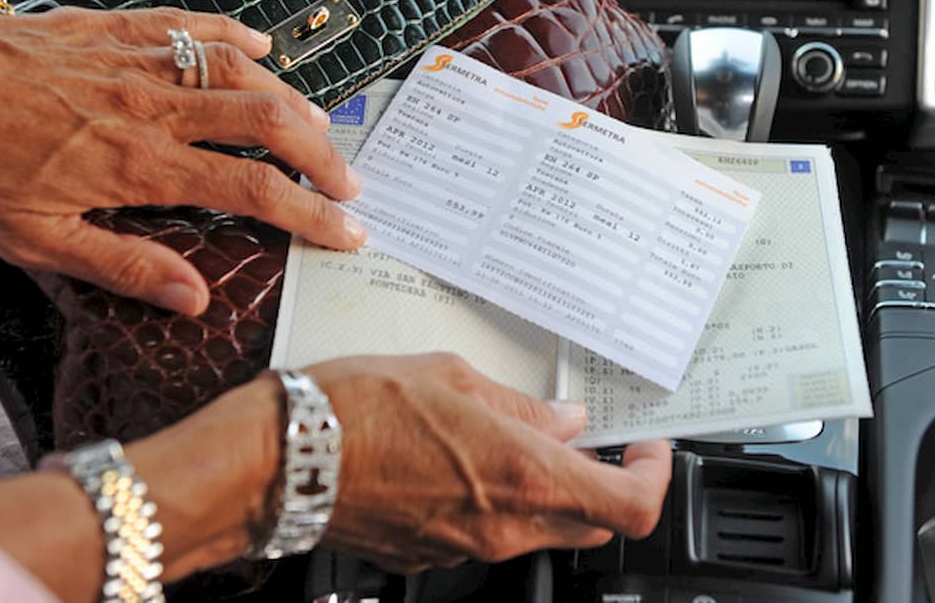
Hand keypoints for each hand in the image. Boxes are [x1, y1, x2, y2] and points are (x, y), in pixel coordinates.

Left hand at [0, 7, 364, 314]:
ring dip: (292, 98)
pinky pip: (191, 23)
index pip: (252, 188)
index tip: (346, 228)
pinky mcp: (113, 27)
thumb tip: (192, 297)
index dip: (311, 210)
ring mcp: (136, 60)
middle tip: (348, 181)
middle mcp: (151, 107)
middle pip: (268, 122)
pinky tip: (261, 46)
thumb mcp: (36, 240)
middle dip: (322, 154)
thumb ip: (123, 265)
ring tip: (318, 126)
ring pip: (241, 70)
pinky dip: (235, 34)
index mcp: (138, 164)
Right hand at [305, 354, 672, 572]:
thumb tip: (562, 419)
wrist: (279, 461)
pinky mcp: (432, 557)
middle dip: (601, 482)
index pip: (629, 506)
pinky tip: (464, 459)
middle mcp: (504, 526)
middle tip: (584, 438)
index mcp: (523, 476)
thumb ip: (520, 405)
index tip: (649, 450)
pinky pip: (488, 535)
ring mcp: (467, 550)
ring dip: (546, 490)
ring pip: (540, 530)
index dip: (655, 479)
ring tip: (515, 436)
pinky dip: (497, 502)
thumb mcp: (451, 377)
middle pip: (591, 523)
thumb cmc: (355, 409)